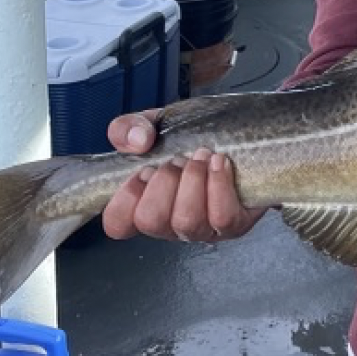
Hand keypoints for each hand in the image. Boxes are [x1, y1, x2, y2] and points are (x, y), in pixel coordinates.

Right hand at [102, 108, 264, 243]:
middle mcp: (170, 223)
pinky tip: (219, 162)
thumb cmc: (191, 137)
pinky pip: (222, 217)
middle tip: (176, 160)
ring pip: (187, 221)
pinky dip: (219, 184)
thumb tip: (137, 142)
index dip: (123, 201)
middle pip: (151, 222)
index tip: (141, 171)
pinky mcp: (234, 225)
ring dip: (192, 180)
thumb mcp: (154, 126)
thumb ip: (129, 128)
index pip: (117, 225)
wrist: (239, 134)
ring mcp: (202, 228)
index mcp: (145, 204)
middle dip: (163, 182)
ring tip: (201, 155)